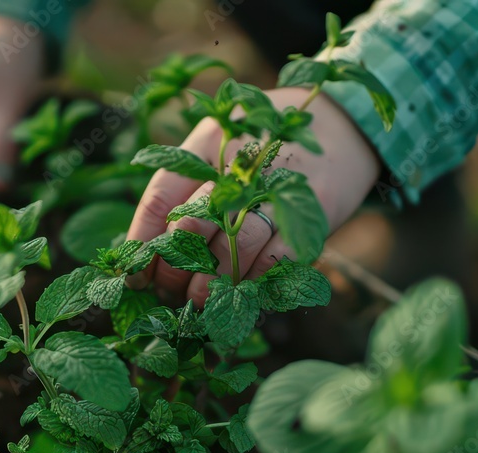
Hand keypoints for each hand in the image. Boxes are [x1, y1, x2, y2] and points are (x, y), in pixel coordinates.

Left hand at [126, 87, 381, 305]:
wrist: (344, 125)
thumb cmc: (267, 144)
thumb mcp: (223, 144)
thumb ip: (188, 185)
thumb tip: (146, 247)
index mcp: (208, 142)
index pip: (160, 195)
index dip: (141, 241)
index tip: (134, 275)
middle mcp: (239, 164)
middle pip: (189, 225)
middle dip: (173, 269)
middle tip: (169, 292)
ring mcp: (276, 190)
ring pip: (230, 249)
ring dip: (208, 286)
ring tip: (199, 302)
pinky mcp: (308, 217)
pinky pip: (272, 263)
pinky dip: (251, 285)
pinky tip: (239, 297)